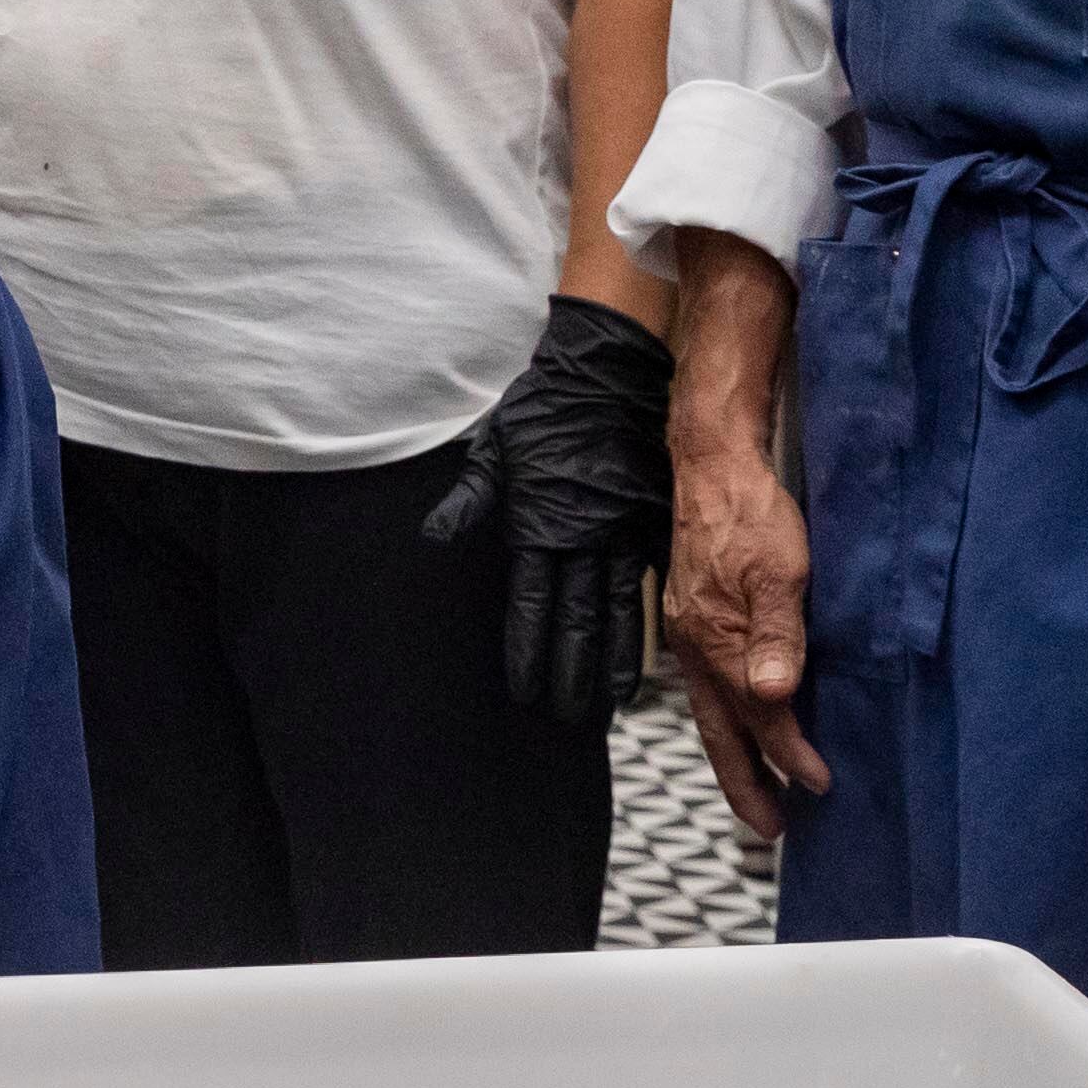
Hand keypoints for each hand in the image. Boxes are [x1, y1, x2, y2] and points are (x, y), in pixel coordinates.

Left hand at [424, 293, 674, 723]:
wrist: (611, 370)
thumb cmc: (546, 407)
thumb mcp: (495, 448)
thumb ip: (469, 499)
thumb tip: (433, 537)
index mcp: (540, 522)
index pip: (531, 605)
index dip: (528, 652)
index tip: (525, 692)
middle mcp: (584, 537)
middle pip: (576, 621)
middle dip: (569, 674)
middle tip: (565, 718)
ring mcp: (624, 532)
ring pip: (618, 612)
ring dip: (611, 663)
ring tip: (606, 706)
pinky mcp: (654, 523)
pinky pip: (652, 584)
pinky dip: (649, 623)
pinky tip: (649, 657)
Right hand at [665, 423, 825, 837]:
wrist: (712, 464)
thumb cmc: (751, 513)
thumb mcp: (780, 571)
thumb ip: (778, 635)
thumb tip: (771, 696)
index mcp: (718, 643)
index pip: (760, 719)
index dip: (792, 757)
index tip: (820, 785)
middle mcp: (697, 646)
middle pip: (719, 733)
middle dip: (744, 785)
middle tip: (768, 830)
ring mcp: (690, 632)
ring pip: (711, 711)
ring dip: (735, 753)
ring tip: (757, 785)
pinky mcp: (692, 615)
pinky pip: (708, 683)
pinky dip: (727, 715)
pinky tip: (742, 714)